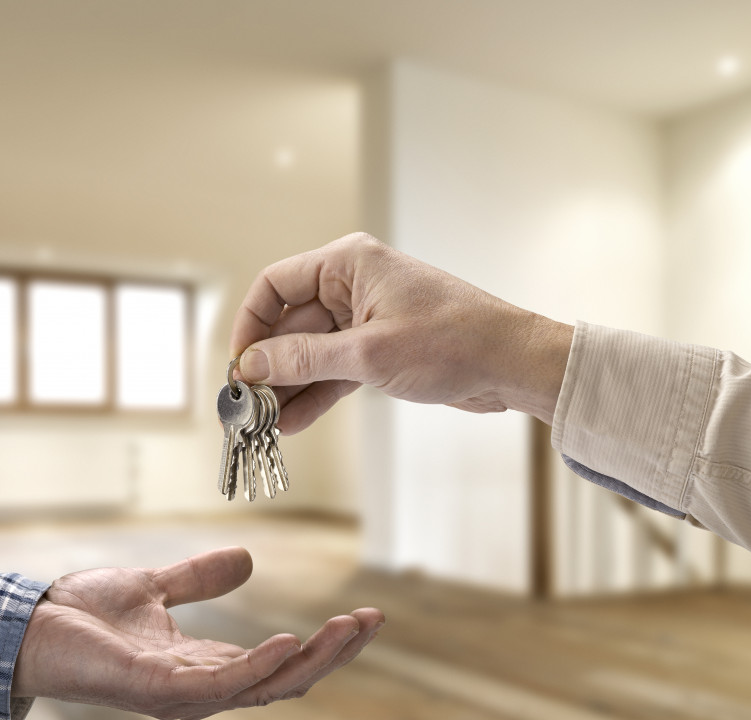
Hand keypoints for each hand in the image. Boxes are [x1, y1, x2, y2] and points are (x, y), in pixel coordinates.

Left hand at [11, 546, 383, 719]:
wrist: (27, 625)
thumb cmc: (83, 616)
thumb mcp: (156, 587)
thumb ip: (200, 579)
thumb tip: (249, 559)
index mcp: (204, 666)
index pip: (280, 663)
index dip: (323, 644)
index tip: (362, 615)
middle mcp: (201, 688)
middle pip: (285, 681)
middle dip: (333, 655)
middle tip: (372, 621)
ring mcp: (181, 694)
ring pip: (265, 686)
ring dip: (313, 659)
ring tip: (350, 628)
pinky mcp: (156, 689)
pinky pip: (222, 684)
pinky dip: (261, 667)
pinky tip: (291, 640)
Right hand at [230, 232, 572, 432]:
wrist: (511, 364)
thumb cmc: (453, 341)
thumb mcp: (369, 353)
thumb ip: (305, 359)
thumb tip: (251, 365)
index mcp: (348, 264)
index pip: (276, 285)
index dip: (251, 324)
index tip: (240, 364)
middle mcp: (352, 286)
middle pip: (290, 324)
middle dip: (269, 366)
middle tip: (248, 406)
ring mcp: (365, 320)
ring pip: (311, 353)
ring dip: (289, 387)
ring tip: (265, 424)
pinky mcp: (378, 351)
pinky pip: (334, 371)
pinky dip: (315, 395)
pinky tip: (294, 423)